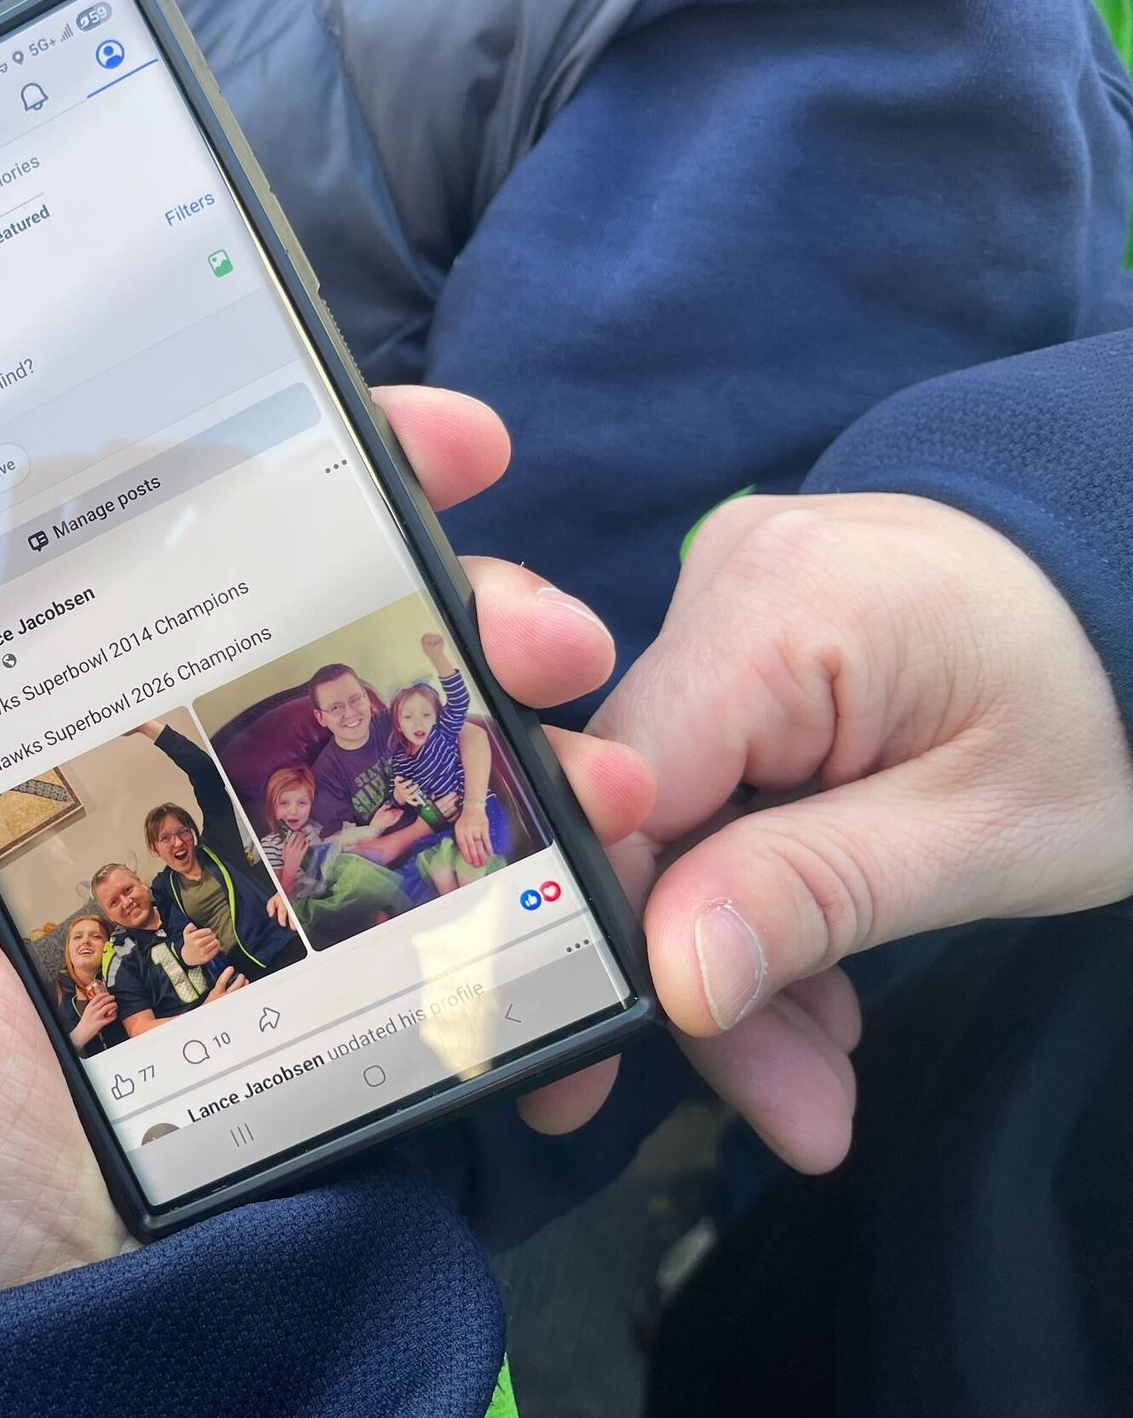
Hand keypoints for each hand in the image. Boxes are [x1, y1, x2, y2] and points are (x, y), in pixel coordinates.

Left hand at [0, 383, 652, 1324]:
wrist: (60, 1322)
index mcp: (61, 736)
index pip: (162, 552)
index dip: (271, 464)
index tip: (393, 428)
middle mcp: (183, 773)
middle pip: (326, 613)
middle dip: (452, 567)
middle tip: (533, 601)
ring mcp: (291, 864)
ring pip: (423, 723)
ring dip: (528, 690)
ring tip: (584, 721)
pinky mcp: (369, 957)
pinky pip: (474, 865)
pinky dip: (557, 832)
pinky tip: (608, 828)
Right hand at [71, 993, 120, 1048]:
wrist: (81, 1032)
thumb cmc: (84, 1022)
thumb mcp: (87, 1011)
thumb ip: (93, 1007)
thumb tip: (101, 1003)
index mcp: (89, 1007)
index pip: (97, 997)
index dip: (104, 994)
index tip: (108, 994)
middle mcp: (92, 1010)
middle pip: (103, 1001)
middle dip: (110, 998)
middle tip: (113, 998)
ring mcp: (96, 1016)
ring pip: (107, 1007)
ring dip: (113, 1005)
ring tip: (115, 1005)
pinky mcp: (100, 1023)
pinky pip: (109, 1018)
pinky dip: (113, 1016)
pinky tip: (115, 1015)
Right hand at [181, 926, 224, 965]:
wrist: (188, 956)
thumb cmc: (190, 943)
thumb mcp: (186, 934)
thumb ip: (189, 927)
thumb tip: (193, 925)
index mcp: (193, 937)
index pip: (207, 931)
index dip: (208, 931)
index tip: (208, 931)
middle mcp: (197, 944)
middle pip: (212, 936)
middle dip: (212, 935)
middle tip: (211, 936)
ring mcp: (202, 951)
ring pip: (215, 942)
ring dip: (215, 940)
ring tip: (213, 940)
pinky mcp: (207, 957)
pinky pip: (216, 949)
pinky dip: (217, 946)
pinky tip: (214, 946)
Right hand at [281, 831, 307, 869]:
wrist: (290, 868)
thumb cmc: (287, 860)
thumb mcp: (283, 852)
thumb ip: (284, 845)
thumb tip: (286, 839)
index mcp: (288, 847)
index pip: (292, 837)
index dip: (295, 833)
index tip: (297, 831)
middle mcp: (293, 848)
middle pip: (298, 838)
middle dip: (301, 834)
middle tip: (302, 833)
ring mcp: (298, 851)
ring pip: (302, 841)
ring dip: (304, 837)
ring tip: (304, 836)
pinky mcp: (302, 854)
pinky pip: (306, 846)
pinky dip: (307, 843)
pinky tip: (307, 841)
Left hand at [453, 798, 492, 867]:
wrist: (473, 807)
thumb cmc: (465, 820)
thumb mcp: (459, 827)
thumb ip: (461, 838)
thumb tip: (464, 852)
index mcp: (459, 830)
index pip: (462, 844)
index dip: (466, 854)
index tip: (469, 862)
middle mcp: (467, 830)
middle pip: (471, 846)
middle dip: (474, 857)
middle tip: (477, 866)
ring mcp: (476, 829)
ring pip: (479, 844)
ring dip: (481, 854)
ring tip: (483, 863)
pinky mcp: (484, 827)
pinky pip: (486, 839)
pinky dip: (489, 847)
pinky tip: (491, 854)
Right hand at [524, 494, 1132, 1170]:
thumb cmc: (1101, 711)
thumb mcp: (987, 833)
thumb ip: (818, 893)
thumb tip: (670, 979)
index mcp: (777, 606)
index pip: (623, 792)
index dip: (611, 932)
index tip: (627, 1066)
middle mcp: (718, 586)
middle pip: (641, 816)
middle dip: (696, 975)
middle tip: (786, 1109)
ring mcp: (720, 609)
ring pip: (668, 819)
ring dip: (730, 957)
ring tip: (819, 1077)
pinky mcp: (733, 647)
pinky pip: (703, 791)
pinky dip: (750, 897)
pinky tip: (812, 989)